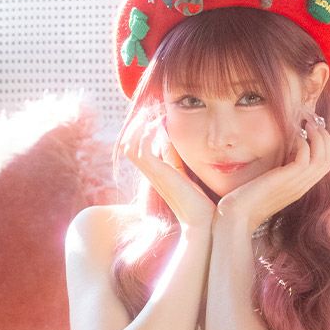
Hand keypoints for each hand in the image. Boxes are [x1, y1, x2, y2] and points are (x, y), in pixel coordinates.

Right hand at [120, 102, 214, 230]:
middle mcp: (150, 172)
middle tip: (152, 107)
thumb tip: (172, 137)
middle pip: (127, 142)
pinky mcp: (158, 175)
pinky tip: (158, 124)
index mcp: (155, 171)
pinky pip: (140, 150)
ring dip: (139, 126)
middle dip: (137, 122)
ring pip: (128, 145)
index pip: (136, 145)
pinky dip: (146, 134)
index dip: (142, 126)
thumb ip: (177, 156)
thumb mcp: (186, 172)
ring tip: (152, 112)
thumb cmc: (199, 201)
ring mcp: (152, 174)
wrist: (202, 222)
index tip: (156, 110)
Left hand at [214, 108, 329, 232]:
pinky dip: (303, 143)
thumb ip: (280, 169)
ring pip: (323, 157)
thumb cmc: (247, 198)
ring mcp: (297, 184)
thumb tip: (285, 149)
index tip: (313, 128)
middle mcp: (303, 186)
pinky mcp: (287, 180)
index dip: (325, 143)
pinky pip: (306, 158)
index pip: (326, 164)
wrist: (237, 215)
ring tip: (307, 123)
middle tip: (312, 121)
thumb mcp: (269, 180)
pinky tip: (293, 136)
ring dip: (318, 136)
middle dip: (325, 136)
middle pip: (329, 159)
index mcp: (301, 186)